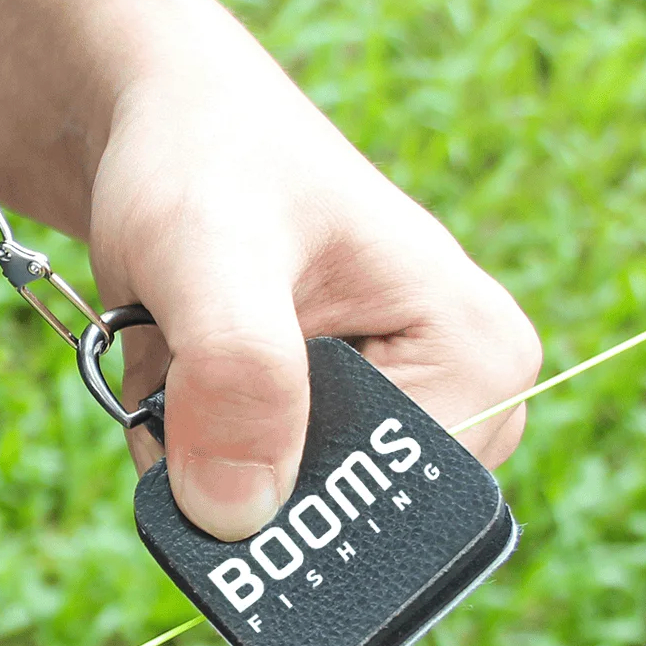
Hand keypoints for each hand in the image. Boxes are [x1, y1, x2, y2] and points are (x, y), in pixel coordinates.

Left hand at [90, 26, 540, 540]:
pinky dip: (186, 451)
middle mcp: (464, 399)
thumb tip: (238, 519)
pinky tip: (175, 365)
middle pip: (334, 523)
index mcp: (485, 356)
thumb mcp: (211, 249)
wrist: (160, 122)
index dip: (272, 487)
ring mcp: (400, 417)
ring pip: (278, 519)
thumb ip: (238, 370)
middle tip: (175, 358)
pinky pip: (249, 498)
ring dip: (194, 457)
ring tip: (177, 346)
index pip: (389, 507)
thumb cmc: (204, 158)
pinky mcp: (338, 425)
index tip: (191, 404)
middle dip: (228, 469)